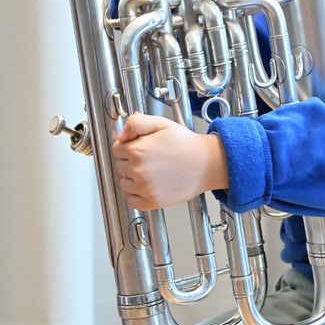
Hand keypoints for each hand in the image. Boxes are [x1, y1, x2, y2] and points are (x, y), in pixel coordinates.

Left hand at [113, 112, 228, 209]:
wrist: (207, 164)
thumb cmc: (186, 144)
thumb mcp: (161, 123)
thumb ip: (136, 123)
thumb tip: (120, 135)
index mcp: (139, 150)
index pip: (116, 148)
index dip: (126, 145)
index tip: (138, 146)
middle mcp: (139, 170)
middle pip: (119, 165)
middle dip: (129, 160)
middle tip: (148, 158)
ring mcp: (145, 188)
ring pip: (124, 183)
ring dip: (131, 177)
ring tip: (150, 171)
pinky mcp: (152, 201)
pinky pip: (131, 201)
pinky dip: (134, 194)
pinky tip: (144, 186)